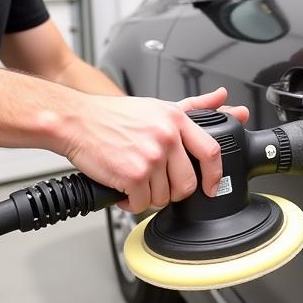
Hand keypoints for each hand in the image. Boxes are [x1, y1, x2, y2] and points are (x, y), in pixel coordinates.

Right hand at [61, 87, 247, 214]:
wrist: (78, 121)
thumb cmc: (116, 116)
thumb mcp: (160, 106)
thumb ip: (195, 105)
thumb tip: (223, 98)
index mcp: (177, 119)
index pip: (211, 151)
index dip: (215, 175)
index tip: (211, 187)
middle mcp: (167, 136)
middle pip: (187, 183)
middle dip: (173, 191)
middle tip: (157, 184)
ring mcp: (151, 156)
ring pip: (163, 197)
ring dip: (149, 196)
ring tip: (136, 181)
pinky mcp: (133, 175)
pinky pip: (141, 205)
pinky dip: (131, 203)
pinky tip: (124, 189)